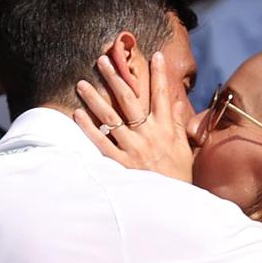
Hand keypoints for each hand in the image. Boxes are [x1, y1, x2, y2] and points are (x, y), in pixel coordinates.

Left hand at [73, 51, 193, 181]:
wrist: (172, 207)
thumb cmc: (178, 177)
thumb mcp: (183, 149)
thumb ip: (179, 124)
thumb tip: (176, 103)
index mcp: (166, 129)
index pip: (162, 96)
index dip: (160, 74)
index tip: (156, 55)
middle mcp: (148, 135)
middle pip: (129, 99)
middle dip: (115, 77)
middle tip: (102, 60)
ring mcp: (133, 149)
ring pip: (110, 117)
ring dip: (94, 98)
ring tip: (81, 83)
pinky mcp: (120, 164)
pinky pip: (101, 142)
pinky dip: (89, 128)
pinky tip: (77, 114)